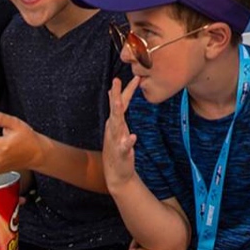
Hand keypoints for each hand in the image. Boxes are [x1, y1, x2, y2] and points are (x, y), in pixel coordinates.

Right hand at [103, 76, 140, 193]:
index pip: (121, 103)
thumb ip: (118, 111)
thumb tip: (115, 92)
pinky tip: (132, 137)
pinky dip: (127, 141)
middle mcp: (114, 129)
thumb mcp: (118, 127)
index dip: (127, 89)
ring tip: (119, 102)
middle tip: (116, 80)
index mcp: (115, 122)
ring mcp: (115, 140)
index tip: (135, 75)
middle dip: (116, 94)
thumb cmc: (118, 148)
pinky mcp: (120, 153)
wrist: (117, 174)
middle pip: (115, 109)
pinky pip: (123, 147)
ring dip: (117, 114)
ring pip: (116, 125)